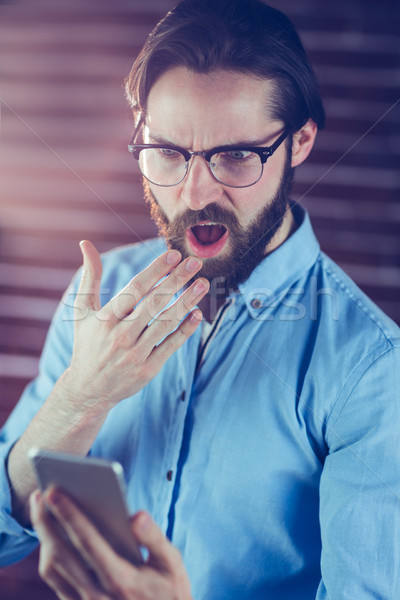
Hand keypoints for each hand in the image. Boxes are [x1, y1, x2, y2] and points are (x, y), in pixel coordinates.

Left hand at [30, 487, 192, 599]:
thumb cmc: (169, 592)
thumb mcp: (172, 565)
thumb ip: (155, 538)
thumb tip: (136, 515)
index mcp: (121, 580)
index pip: (88, 541)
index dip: (69, 515)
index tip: (54, 492)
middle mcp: (97, 595)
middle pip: (60, 553)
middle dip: (45, 521)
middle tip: (38, 495)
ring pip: (52, 567)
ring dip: (43, 537)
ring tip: (41, 510)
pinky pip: (54, 580)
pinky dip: (48, 554)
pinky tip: (51, 535)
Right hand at [64, 240, 208, 413]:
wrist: (87, 390)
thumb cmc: (87, 344)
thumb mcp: (82, 312)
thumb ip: (90, 277)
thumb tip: (86, 244)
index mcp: (106, 318)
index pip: (135, 288)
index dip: (156, 270)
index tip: (174, 254)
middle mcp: (121, 334)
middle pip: (155, 302)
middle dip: (176, 280)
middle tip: (195, 262)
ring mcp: (136, 353)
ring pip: (166, 322)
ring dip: (187, 301)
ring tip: (203, 283)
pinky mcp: (148, 369)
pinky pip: (170, 346)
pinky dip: (185, 330)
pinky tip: (197, 313)